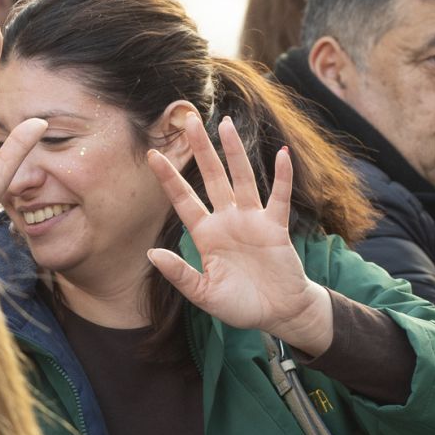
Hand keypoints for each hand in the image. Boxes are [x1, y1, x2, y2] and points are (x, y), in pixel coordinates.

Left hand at [146, 115, 331, 354]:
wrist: (278, 314)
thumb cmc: (240, 305)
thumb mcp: (204, 294)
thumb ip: (180, 275)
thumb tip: (151, 254)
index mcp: (206, 234)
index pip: (184, 199)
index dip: (169, 178)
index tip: (152, 154)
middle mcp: (227, 220)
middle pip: (211, 177)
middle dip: (201, 150)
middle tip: (189, 120)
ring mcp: (252, 220)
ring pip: (242, 178)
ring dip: (235, 152)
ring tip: (226, 124)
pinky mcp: (276, 226)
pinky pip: (279, 197)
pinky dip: (282, 177)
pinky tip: (282, 155)